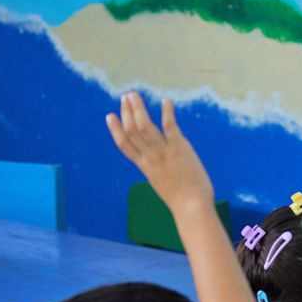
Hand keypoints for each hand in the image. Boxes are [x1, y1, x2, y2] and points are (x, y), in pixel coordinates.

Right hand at [105, 92, 213, 212]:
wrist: (191, 206)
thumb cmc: (181, 200)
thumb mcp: (163, 184)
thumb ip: (159, 171)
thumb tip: (161, 166)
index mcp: (144, 166)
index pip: (124, 145)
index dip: (115, 129)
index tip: (110, 116)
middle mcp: (150, 157)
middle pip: (132, 130)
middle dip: (126, 112)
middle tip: (125, 97)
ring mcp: (163, 152)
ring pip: (144, 125)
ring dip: (138, 108)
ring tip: (133, 94)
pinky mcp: (179, 148)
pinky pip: (169, 126)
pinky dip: (166, 112)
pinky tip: (166, 101)